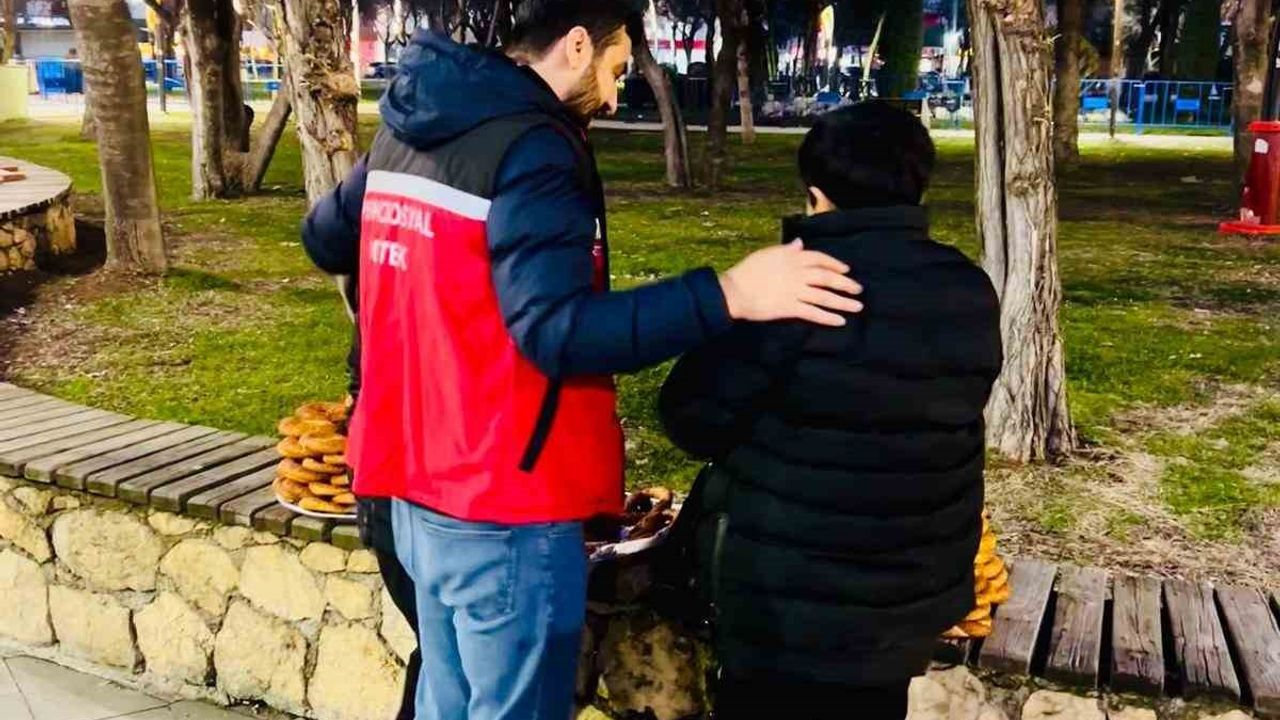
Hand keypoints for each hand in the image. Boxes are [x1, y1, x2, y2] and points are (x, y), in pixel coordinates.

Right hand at [720, 240, 863, 326]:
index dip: (835, 264)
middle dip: (845, 283)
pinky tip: (840, 321)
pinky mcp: (790, 308)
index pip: (819, 258)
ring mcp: (795, 291)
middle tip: (858, 289)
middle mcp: (797, 273)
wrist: (734, 290)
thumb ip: (786, 250)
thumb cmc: (747, 271)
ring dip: (843, 302)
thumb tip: (799, 244)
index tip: (846, 269)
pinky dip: (828, 317)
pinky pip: (813, 313)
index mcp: (792, 257)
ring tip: (857, 306)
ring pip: (824, 296)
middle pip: (827, 277)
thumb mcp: (767, 254)